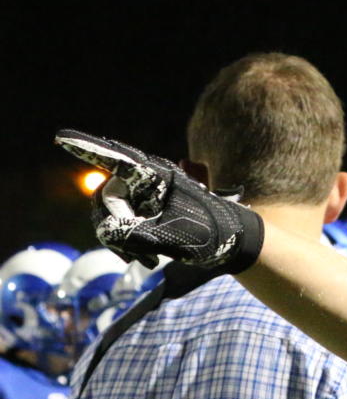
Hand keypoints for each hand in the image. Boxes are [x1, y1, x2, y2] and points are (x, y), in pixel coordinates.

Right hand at [55, 129, 263, 272]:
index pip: (115, 159)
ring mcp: (145, 196)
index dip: (86, 149)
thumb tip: (107, 230)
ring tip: (149, 260)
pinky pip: (120, 227)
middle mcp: (147, 180)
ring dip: (122, 242)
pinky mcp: (146, 213)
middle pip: (106, 197)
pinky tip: (148, 259)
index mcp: (156, 176)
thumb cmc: (209, 233)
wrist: (234, 243)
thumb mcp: (168, 235)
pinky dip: (128, 245)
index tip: (61, 138)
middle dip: (112, 226)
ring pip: (110, 216)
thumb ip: (132, 231)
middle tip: (134, 254)